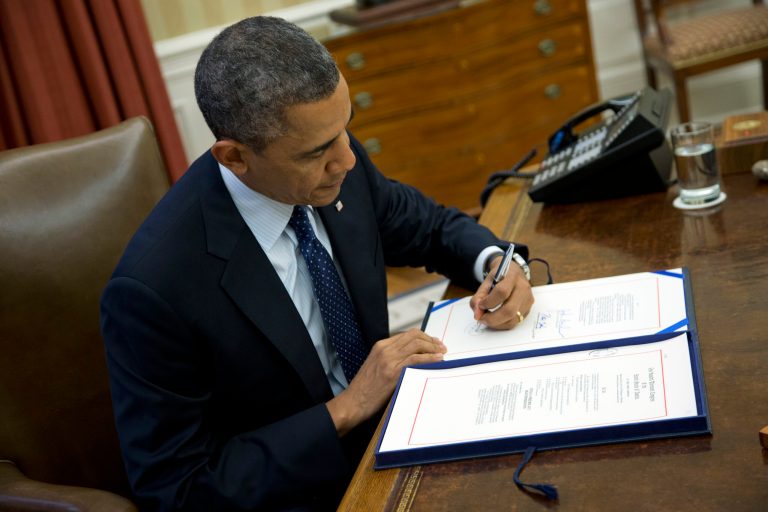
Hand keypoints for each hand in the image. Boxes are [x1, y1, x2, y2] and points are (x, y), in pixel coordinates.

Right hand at [326, 328, 445, 435]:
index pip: (407, 334)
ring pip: (417, 345)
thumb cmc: (365, 389)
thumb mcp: (376, 366)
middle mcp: (385, 349)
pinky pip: (416, 359)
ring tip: (442, 353)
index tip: (434, 343)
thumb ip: (391, 358)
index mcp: (380, 346)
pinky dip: (430, 358)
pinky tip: (437, 360)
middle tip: (441, 347)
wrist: (353, 403)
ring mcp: (388, 360)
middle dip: (431, 340)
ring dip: (433, 348)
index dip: (424, 337)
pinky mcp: (393, 372)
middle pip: (414, 336)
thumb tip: (414, 357)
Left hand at [469, 254, 533, 329]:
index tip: (480, 305)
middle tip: (480, 318)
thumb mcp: (488, 280)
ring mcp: (528, 300)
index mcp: (512, 276)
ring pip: (512, 319)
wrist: (514, 271)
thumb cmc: (500, 275)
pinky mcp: (528, 309)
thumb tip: (477, 313)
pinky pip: (515, 322)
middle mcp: (523, 288)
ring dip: (496, 324)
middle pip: (509, 310)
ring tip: (486, 319)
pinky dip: (502, 324)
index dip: (489, 302)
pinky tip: (495, 320)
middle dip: (492, 318)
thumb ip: (479, 296)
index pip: (502, 292)